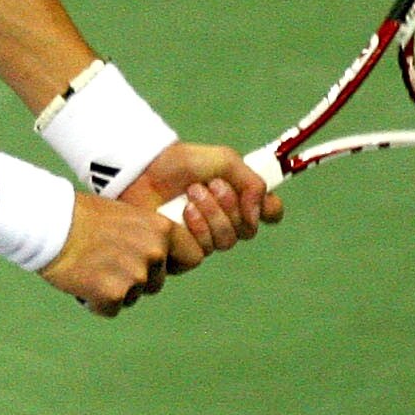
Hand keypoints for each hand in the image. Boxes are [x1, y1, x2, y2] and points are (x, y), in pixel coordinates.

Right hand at [40, 193, 186, 316]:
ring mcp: (135, 275)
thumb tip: (155, 260)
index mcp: (161, 230)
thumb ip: (145, 237)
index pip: (191, 257)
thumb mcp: (126, 217)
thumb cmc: (81, 217)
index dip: (172, 265)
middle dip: (134, 280)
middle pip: (155, 283)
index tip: (154, 266)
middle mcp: (154, 253)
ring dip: (113, 290)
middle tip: (104, 264)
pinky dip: (95, 302)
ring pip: (131, 297)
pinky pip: (110, 309)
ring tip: (89, 270)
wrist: (49, 225)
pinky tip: (81, 283)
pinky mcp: (113, 294)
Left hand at [120, 142, 281, 253]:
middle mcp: (224, 221)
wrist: (144, 170)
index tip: (259, 200)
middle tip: (212, 185)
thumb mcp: (224, 160)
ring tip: (193, 193)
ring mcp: (203, 239)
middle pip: (247, 230)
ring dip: (213, 215)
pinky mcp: (180, 252)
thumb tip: (259, 215)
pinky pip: (202, 253)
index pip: (269, 214)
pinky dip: (197, 229)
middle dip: (231, 206)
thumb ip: (252, 183)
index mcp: (237, 199)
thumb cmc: (181, 163)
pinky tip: (183, 212)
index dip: (269, 210)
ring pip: (226, 242)